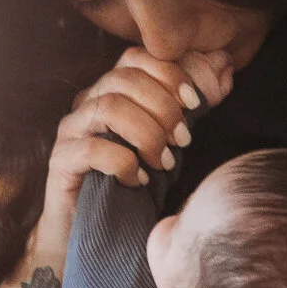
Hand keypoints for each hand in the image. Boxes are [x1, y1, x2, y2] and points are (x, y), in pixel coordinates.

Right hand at [38, 45, 234, 249]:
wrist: (94, 230)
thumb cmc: (136, 179)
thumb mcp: (171, 136)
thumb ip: (195, 101)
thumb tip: (225, 63)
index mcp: (112, 90)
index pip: (135, 57)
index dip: (168, 74)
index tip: (194, 103)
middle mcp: (87, 102)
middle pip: (123, 79)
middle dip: (163, 108)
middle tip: (183, 140)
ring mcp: (71, 130)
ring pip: (109, 107)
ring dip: (146, 134)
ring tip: (163, 162)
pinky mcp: (60, 160)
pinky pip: (92, 148)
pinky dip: (123, 163)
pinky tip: (137, 180)